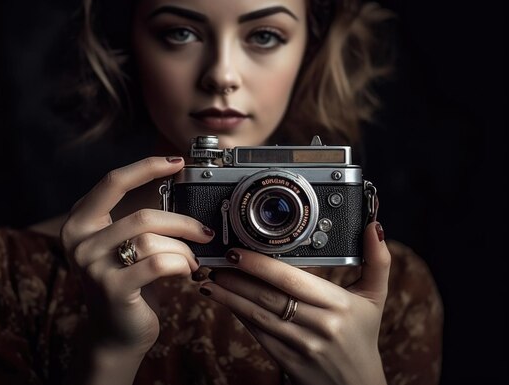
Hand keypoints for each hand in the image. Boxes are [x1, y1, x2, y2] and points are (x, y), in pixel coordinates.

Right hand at [60, 156, 212, 353]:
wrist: (115, 334)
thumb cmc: (126, 283)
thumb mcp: (121, 244)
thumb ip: (136, 219)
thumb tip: (177, 187)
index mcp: (79, 222)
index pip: (113, 181)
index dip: (146, 167)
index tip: (177, 162)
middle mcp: (79, 241)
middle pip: (143, 215)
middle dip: (182, 222)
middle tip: (203, 231)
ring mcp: (92, 266)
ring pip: (152, 239)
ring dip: (183, 249)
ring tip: (193, 259)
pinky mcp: (112, 289)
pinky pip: (159, 264)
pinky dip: (181, 264)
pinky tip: (187, 271)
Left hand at [199, 222, 389, 384]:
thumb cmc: (363, 337)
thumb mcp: (375, 299)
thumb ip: (377, 261)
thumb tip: (373, 226)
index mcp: (340, 305)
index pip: (292, 279)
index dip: (260, 264)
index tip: (237, 251)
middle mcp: (320, 325)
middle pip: (269, 296)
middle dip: (237, 277)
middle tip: (216, 261)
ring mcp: (302, 346)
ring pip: (258, 314)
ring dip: (230, 296)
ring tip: (211, 279)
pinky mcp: (287, 361)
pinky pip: (257, 333)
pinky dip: (239, 314)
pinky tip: (225, 300)